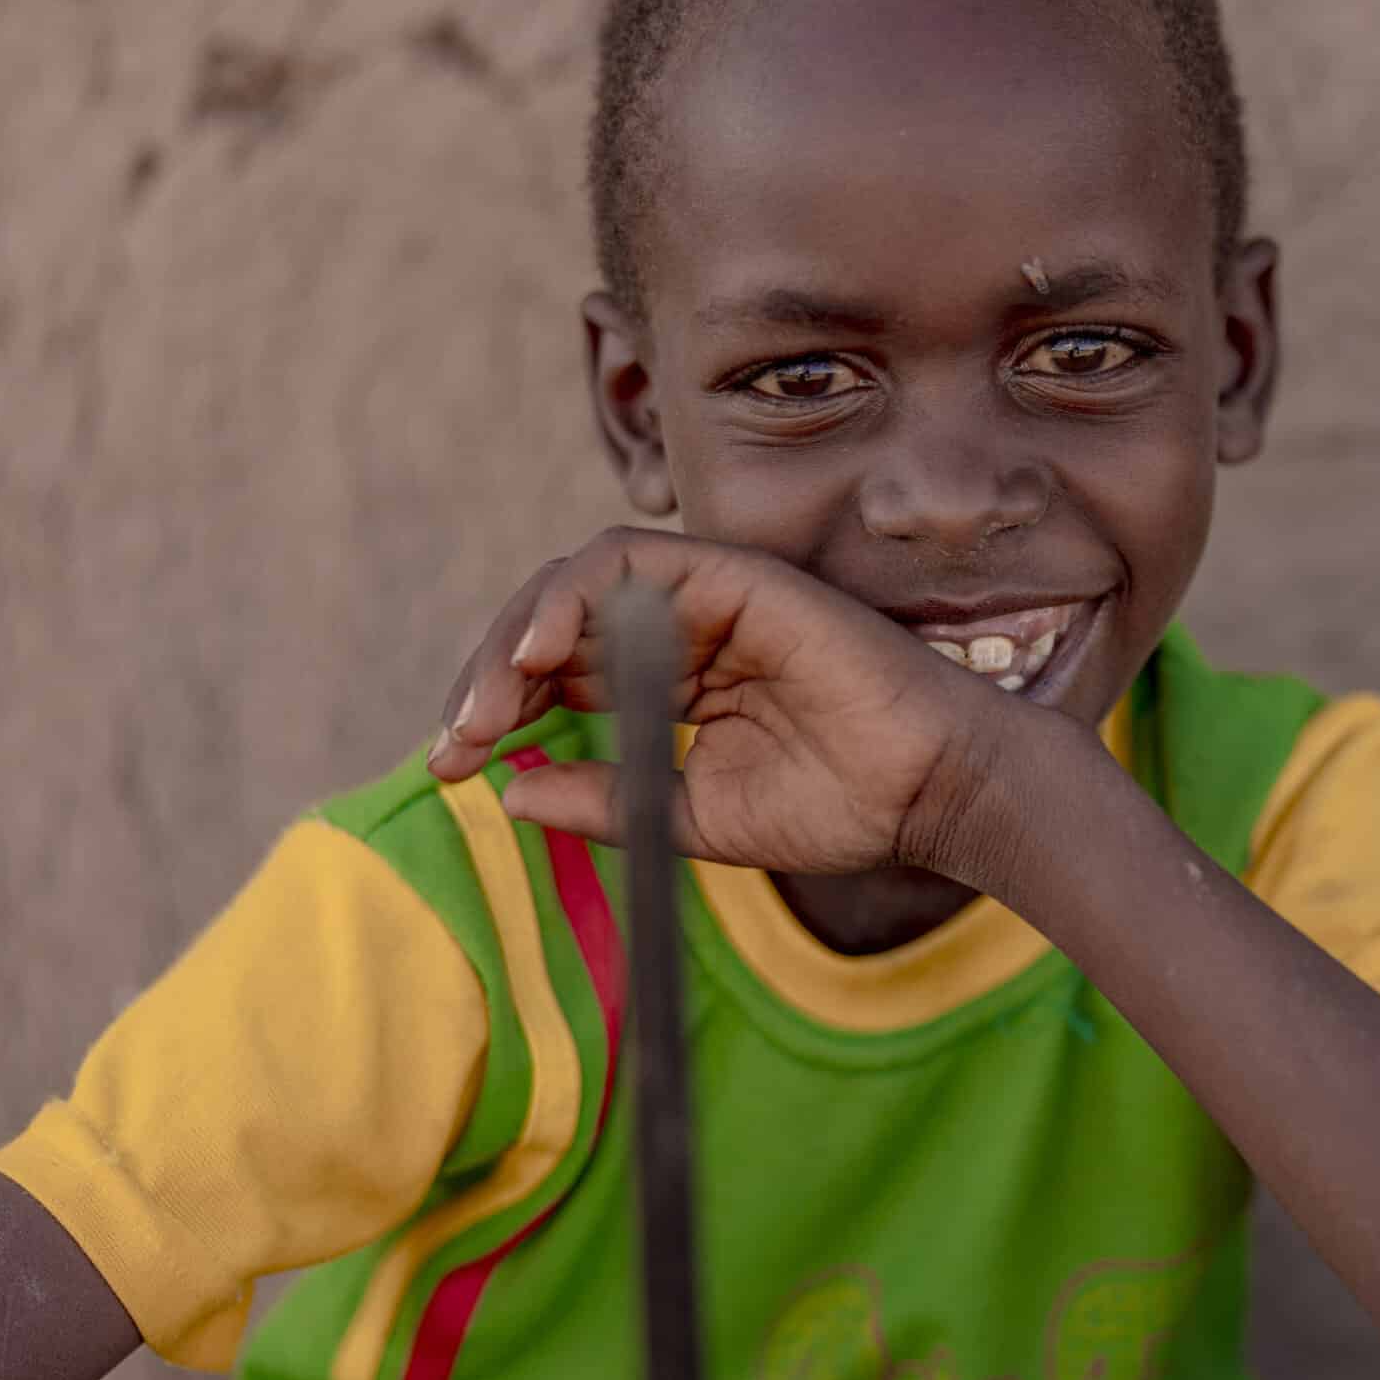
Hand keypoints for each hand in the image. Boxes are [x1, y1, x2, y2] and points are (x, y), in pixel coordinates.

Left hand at [425, 527, 1010, 880]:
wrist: (927, 791)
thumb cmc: (837, 805)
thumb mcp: (688, 817)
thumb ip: (604, 800)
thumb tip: (510, 793)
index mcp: (672, 680)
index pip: (558, 672)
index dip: (495, 711)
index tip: (452, 769)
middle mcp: (683, 628)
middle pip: (553, 623)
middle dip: (489, 678)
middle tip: (455, 742)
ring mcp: (710, 597)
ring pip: (579, 583)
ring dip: (518, 638)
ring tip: (488, 706)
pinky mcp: (737, 575)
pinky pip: (632, 562)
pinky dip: (573, 597)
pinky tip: (541, 655)